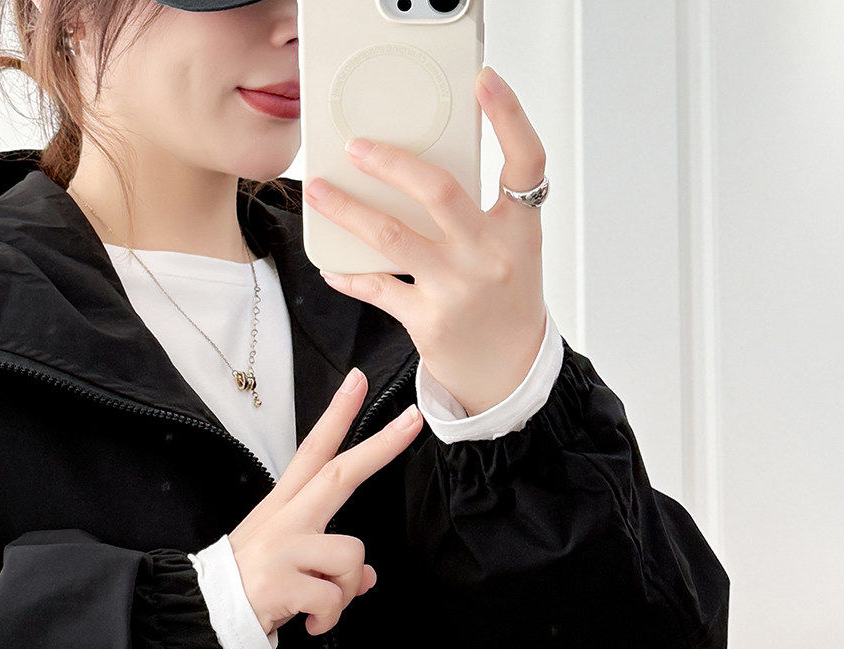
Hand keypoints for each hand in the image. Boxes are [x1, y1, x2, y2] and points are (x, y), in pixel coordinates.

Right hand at [227, 368, 423, 636]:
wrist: (205, 615)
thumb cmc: (249, 585)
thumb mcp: (288, 564)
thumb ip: (330, 566)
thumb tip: (366, 578)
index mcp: (284, 507)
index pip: (313, 452)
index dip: (337, 416)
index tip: (358, 381)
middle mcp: (285, 519)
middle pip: (340, 474)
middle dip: (380, 446)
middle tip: (412, 421)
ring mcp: (283, 548)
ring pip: (351, 555)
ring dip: (344, 589)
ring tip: (323, 607)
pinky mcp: (282, 582)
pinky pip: (333, 599)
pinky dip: (329, 619)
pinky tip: (312, 624)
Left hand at [303, 65, 547, 416]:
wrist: (508, 372)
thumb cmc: (505, 302)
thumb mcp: (510, 249)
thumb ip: (478, 212)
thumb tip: (418, 173)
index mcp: (518, 228)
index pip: (524, 161)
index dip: (508, 116)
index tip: (485, 81)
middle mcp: (490, 254)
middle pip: (438, 192)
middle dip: (391, 162)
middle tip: (356, 147)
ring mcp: (457, 288)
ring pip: (393, 238)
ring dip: (348, 211)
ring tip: (319, 192)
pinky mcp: (428, 320)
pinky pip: (378, 288)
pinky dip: (350, 276)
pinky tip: (331, 266)